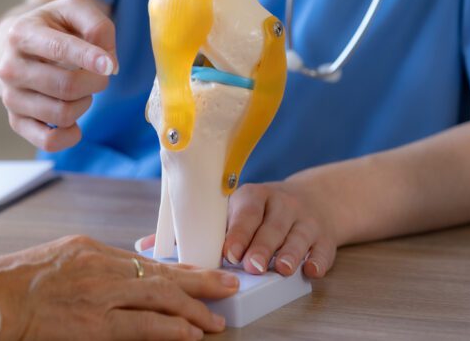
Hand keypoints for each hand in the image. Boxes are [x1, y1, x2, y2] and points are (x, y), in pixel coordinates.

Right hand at [0, 0, 117, 151]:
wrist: (20, 46)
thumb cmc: (54, 26)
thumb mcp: (75, 9)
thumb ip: (98, 25)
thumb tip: (107, 64)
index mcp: (21, 34)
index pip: (58, 49)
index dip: (88, 58)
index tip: (109, 65)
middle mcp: (9, 67)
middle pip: (66, 86)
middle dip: (95, 82)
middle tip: (99, 74)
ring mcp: (10, 97)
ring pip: (62, 114)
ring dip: (84, 103)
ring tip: (80, 90)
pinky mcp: (16, 121)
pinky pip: (49, 141)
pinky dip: (71, 135)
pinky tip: (75, 120)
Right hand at [0, 235, 237, 340]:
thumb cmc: (11, 283)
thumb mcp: (53, 259)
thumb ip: (85, 265)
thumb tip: (114, 278)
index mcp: (89, 248)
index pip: (143, 260)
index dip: (176, 268)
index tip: (198, 272)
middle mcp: (99, 265)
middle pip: (161, 272)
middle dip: (199, 279)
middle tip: (227, 284)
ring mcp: (99, 294)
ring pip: (160, 297)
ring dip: (193, 308)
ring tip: (216, 318)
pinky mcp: (95, 323)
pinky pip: (143, 324)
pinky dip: (171, 327)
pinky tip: (190, 332)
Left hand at [134, 182, 337, 278]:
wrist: (314, 201)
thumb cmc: (258, 213)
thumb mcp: (229, 213)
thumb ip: (191, 231)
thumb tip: (144, 246)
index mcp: (251, 197)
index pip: (244, 213)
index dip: (237, 232)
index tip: (228, 252)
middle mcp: (280, 205)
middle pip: (271, 226)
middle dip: (260, 246)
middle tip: (251, 266)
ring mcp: (304, 220)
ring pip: (298, 237)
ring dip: (289, 254)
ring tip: (281, 270)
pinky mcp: (325, 236)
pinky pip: (324, 249)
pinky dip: (319, 261)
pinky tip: (311, 271)